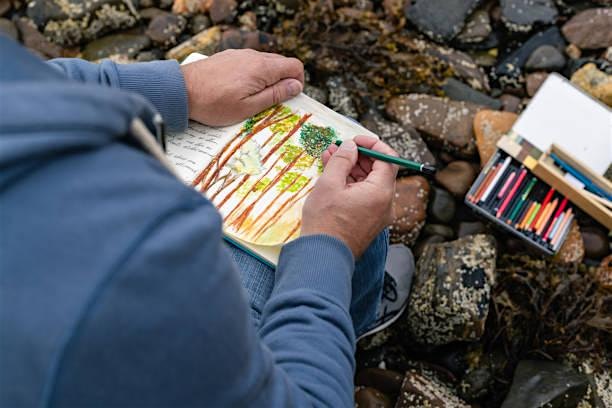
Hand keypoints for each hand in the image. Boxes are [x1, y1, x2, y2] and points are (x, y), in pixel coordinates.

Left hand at [180, 49, 303, 125]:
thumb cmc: (213, 104)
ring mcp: (239, 55)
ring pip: (265, 64)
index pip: (294, 66)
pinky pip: (249, 64)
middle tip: (271, 102)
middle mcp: (253, 56)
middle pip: (281, 64)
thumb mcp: (248, 107)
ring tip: (252, 99)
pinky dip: (252, 76)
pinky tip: (238, 91)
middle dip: (282, 82)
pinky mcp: (228, 58)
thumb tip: (296, 86)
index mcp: (262, 68)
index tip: (288, 98)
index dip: (297, 82)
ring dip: (266, 80)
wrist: (180, 91)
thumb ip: (275, 95)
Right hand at [301, 136, 398, 257]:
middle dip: (358, 156)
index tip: (354, 140)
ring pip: (369, 184)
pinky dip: (352, 185)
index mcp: (381, 192)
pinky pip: (365, 197)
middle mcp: (385, 204)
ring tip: (329, 160)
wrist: (323, 257)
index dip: (372, 144)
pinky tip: (333, 178)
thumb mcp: (329, 183)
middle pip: (379, 171)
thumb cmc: (325, 222)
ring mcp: (378, 215)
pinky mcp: (368, 223)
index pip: (388, 158)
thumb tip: (350, 146)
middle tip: (337, 148)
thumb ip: (342, 160)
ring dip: (352, 170)